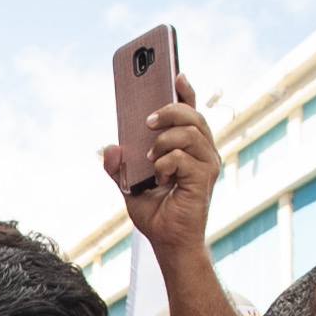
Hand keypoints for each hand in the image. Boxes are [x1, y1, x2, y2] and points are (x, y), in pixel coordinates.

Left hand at [103, 77, 224, 254]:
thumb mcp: (128, 186)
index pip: (191, 111)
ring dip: (164, 139)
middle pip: (193, 116)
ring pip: (191, 132)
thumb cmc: (156, 213)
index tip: (174, 73)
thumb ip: (118, 166)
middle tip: (146, 120)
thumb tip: (108, 146)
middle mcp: (202, 152)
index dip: (185, 91)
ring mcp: (206, 165)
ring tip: (148, 156)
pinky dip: (165, 163)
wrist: (168, 243)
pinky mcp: (204, 179)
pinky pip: (183, 157)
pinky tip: (158, 176)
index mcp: (187, 148)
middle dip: (169, 110)